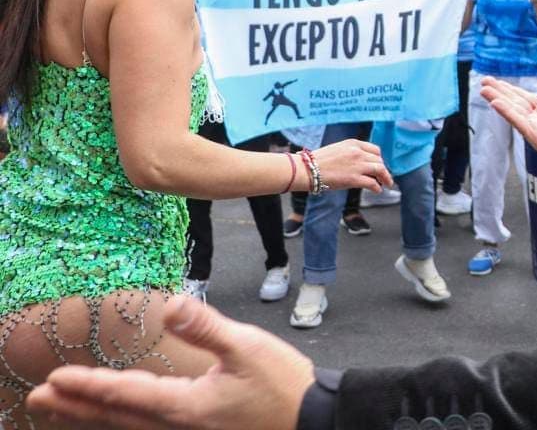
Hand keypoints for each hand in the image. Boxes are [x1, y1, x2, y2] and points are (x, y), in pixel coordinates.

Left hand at [27, 296, 311, 429]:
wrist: (314, 420)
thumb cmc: (284, 385)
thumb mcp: (249, 347)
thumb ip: (206, 327)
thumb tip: (169, 304)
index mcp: (187, 406)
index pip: (128, 394)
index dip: (90, 386)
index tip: (55, 379)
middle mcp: (181, 426)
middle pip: (117, 418)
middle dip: (77, 407)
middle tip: (37, 399)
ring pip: (129, 428)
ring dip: (92, 418)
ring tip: (59, 410)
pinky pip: (148, 429)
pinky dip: (122, 422)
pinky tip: (117, 417)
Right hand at [311, 140, 392, 192]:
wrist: (307, 169)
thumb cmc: (317, 162)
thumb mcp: (337, 149)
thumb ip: (351, 153)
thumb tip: (361, 163)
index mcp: (353, 143)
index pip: (375, 150)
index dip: (379, 159)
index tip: (380, 165)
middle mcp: (357, 152)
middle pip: (379, 160)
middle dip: (383, 169)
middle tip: (384, 177)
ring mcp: (357, 165)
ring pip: (380, 170)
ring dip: (386, 178)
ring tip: (387, 184)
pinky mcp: (354, 179)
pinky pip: (373, 183)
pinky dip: (377, 187)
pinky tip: (377, 190)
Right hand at [481, 76, 536, 176]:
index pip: (525, 99)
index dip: (511, 90)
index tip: (497, 82)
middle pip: (515, 104)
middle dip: (499, 92)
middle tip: (483, 82)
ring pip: (513, 112)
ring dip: (498, 100)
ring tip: (483, 90)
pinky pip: (520, 123)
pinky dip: (507, 113)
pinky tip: (496, 103)